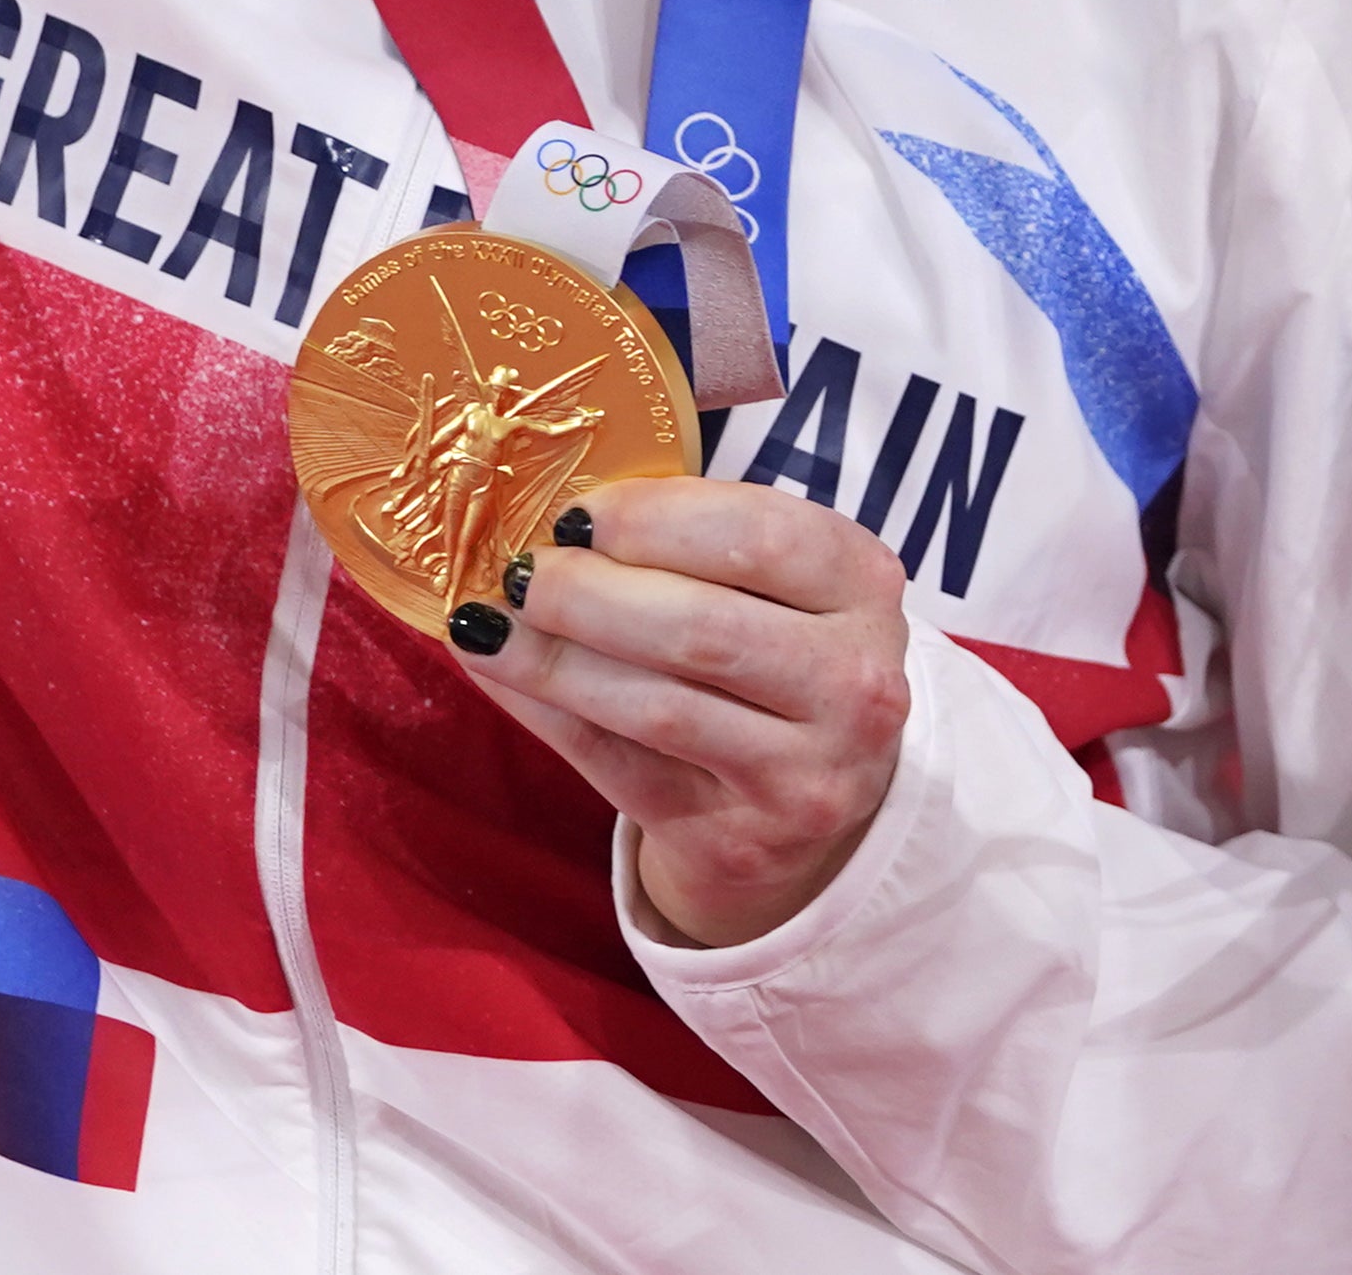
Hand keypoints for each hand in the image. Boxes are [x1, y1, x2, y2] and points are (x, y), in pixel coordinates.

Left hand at [438, 476, 915, 947]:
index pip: (760, 535)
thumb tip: (553, 516)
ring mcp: (806, 772)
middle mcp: (854, 681)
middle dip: (589, 595)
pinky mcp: (742, 839)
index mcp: (864, 585)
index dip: (653, 518)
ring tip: (487, 624)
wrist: (812, 805)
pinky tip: (501, 675)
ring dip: (553, 660)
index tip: (574, 514)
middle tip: (520, 574)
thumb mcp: (776, 587)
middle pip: (703, 627)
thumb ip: (692, 544)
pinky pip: (621, 767)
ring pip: (658, 707)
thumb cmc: (776, 659)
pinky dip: (548, 714)